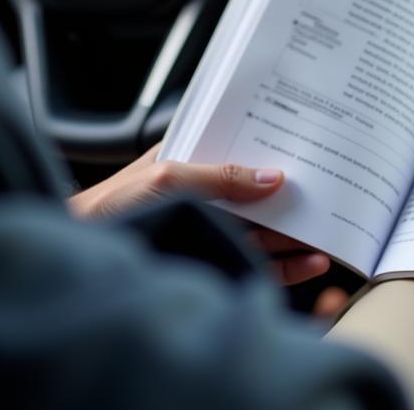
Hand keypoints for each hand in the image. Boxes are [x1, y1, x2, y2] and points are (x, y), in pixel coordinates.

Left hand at [69, 145, 331, 285]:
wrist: (80, 252)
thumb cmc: (108, 206)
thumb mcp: (167, 175)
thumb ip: (220, 176)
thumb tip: (272, 176)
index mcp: (194, 157)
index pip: (244, 148)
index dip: (277, 148)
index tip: (311, 149)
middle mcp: (207, 191)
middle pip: (262, 192)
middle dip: (296, 194)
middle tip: (333, 195)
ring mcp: (212, 227)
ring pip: (265, 229)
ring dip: (297, 232)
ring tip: (328, 233)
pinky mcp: (213, 258)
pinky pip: (257, 261)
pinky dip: (285, 264)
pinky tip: (307, 262)